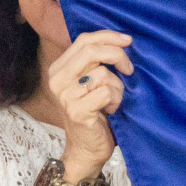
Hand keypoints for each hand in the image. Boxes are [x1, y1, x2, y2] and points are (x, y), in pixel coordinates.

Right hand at [46, 31, 133, 179]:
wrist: (86, 149)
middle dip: (117, 56)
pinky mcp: (77, 111)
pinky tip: (111, 111)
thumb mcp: (92, 82)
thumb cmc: (95, 113)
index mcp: (59, 68)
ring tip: (113, 101)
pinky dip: (116, 101)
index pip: (84, 40)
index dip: (108, 36)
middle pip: (92, 51)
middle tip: (129, 69)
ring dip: (118, 87)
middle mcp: (57, 80)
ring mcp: (65, 96)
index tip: (128, 40)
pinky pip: (106, 93)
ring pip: (103, 74)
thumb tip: (123, 40)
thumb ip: (97, 62)